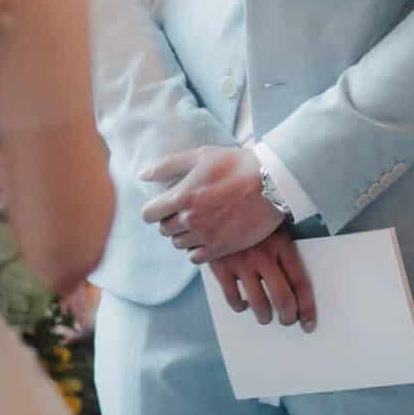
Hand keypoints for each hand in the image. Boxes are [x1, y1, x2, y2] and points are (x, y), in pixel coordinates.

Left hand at [140, 146, 279, 263]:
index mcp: (182, 197)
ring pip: (179, 244)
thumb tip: (142, 175)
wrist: (271, 184)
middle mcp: (190, 220)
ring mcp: (206, 236)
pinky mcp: (221, 248)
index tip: (164, 204)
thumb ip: (167, 166)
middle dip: (170, 220)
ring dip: (184, 234)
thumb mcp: (200, 156)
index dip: (154, 209)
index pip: (149, 214)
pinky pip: (196, 258)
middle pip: (164, 230)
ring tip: (199, 222)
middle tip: (187, 209)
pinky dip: (197, 249)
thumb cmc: (236, 165)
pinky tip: (207, 236)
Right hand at [208, 230, 316, 330]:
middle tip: (287, 320)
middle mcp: (263, 255)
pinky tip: (243, 303)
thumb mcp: (273, 228)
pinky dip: (240, 306)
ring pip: (259, 303)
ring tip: (266, 316)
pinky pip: (233, 298)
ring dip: (265, 316)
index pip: (301, 282)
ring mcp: (241, 261)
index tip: (309, 324)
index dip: (307, 308)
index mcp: (282, 244)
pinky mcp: (221, 266)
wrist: (216, 202)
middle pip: (282, 298)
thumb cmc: (253, 220)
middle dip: (288, 317)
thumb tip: (295, 291)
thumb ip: (284, 254)